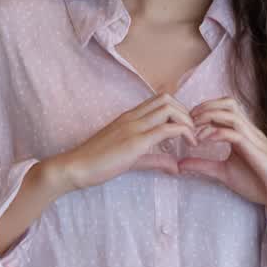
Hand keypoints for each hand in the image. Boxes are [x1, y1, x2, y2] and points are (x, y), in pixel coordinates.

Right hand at [45, 92, 196, 193]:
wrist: (73, 167)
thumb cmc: (97, 163)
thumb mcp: (132, 159)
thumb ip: (156, 160)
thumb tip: (177, 167)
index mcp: (130, 117)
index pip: (160, 99)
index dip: (179, 109)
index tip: (187, 128)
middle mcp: (133, 117)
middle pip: (168, 99)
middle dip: (187, 112)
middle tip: (193, 132)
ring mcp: (134, 127)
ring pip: (169, 108)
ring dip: (187, 120)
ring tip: (192, 138)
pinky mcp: (136, 141)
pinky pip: (166, 129)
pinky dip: (184, 132)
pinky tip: (189, 145)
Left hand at [181, 98, 266, 214]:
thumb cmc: (258, 183)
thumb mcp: (224, 173)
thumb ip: (203, 166)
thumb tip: (179, 164)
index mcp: (242, 133)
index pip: (224, 108)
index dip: (204, 109)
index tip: (187, 122)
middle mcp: (249, 130)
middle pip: (228, 103)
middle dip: (205, 107)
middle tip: (188, 121)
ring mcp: (254, 138)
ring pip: (232, 114)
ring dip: (210, 118)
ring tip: (194, 130)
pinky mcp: (257, 150)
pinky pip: (236, 133)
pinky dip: (218, 133)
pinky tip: (206, 140)